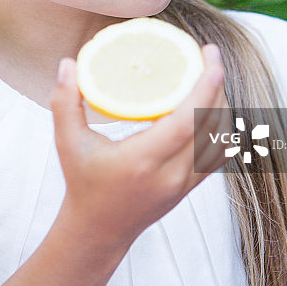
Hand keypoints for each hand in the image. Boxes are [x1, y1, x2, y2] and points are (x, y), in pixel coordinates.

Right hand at [50, 44, 227, 249]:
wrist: (98, 230)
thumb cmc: (83, 183)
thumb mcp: (67, 142)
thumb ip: (64, 101)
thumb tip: (68, 63)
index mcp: (142, 161)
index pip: (186, 123)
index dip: (204, 89)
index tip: (209, 60)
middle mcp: (170, 174)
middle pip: (210, 126)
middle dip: (217, 86)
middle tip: (210, 55)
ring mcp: (184, 182)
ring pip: (220, 139)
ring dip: (222, 104)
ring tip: (211, 75)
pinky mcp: (190, 185)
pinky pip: (218, 152)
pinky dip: (222, 125)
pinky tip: (214, 104)